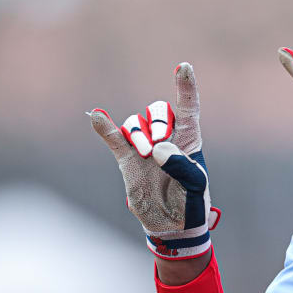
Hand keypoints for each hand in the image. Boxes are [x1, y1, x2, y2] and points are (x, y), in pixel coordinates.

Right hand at [89, 63, 219, 258]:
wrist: (171, 225)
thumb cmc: (191, 203)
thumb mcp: (196, 186)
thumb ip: (181, 166)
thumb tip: (157, 148)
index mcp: (188, 139)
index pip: (187, 106)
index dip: (185, 87)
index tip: (183, 67)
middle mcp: (165, 138)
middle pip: (157, 111)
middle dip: (156, 122)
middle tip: (158, 147)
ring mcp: (144, 147)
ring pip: (135, 124)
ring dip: (138, 135)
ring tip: (145, 155)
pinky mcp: (126, 159)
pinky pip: (113, 138)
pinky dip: (104, 127)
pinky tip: (97, 116)